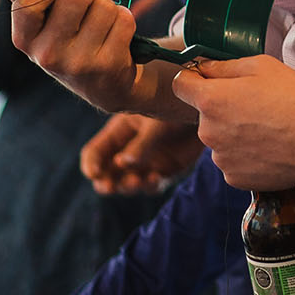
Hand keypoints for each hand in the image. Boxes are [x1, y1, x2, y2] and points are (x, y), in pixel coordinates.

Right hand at [8, 0, 155, 114]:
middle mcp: (47, 54)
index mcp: (24, 39)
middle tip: (85, 11)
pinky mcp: (108, 64)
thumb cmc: (72, 45)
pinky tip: (115, 37)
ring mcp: (78, 62)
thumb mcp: (46, 30)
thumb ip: (41, 0)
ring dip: (107, 9)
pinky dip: (124, 20)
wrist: (104, 86)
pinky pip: (125, 18)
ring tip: (101, 27)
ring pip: (104, 4)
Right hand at [81, 111, 202, 194]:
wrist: (203, 108)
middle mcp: (130, 149)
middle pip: (108, 173)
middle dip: (105, 183)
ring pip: (128, 182)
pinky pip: (152, 184)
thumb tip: (123, 164)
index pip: (95, 152)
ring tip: (134, 182)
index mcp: (119, 132)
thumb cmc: (175, 106)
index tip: (94, 173)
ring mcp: (147, 161)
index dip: (91, 164)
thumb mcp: (155, 123)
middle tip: (108, 187)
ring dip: (128, 186)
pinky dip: (151, 185)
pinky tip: (153, 178)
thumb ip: (141, 144)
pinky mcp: (166, 170)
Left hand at [172, 55, 294, 191]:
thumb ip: (226, 66)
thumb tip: (205, 68)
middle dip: (222, 108)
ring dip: (234, 133)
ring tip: (267, 129)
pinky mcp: (234, 178)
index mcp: (211, 100)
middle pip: (204, 114)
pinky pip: (232, 161)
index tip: (209, 79)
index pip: (180, 84)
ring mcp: (220, 159)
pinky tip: (269, 148)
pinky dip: (245, 155)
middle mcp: (208, 132)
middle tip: (255, 105)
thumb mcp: (263, 66)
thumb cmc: (294, 100)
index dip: (194, 78)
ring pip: (219, 139)